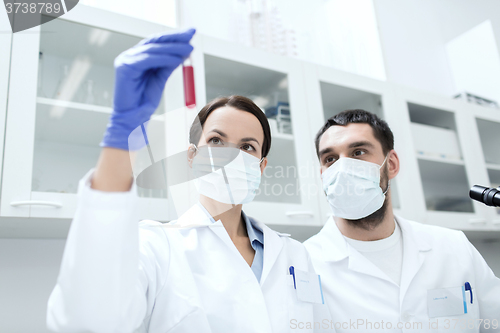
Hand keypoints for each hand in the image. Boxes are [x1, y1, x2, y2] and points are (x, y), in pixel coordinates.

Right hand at [101, 28, 194, 149]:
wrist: (132, 119)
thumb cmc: (143, 102)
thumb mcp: (160, 79)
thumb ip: (169, 65)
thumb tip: (183, 52)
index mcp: (137, 57)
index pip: (157, 42)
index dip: (174, 37)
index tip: (190, 34)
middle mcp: (130, 56)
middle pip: (155, 41)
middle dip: (175, 37)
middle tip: (191, 34)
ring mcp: (125, 60)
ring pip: (153, 49)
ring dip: (173, 48)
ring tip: (189, 49)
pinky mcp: (125, 68)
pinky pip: (148, 59)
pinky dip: (164, 58)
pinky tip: (177, 59)